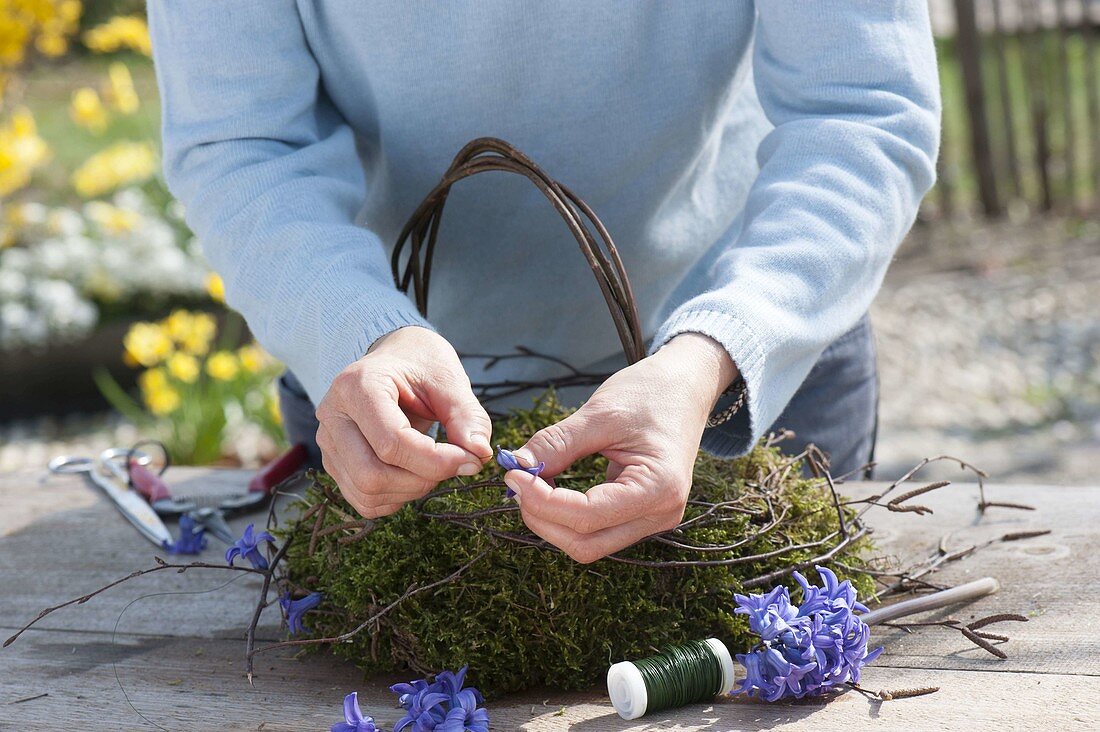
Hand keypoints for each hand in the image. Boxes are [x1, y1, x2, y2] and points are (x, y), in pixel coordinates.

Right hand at [315, 326, 492, 517]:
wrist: (396, 358)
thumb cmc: (421, 365)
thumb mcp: (449, 380)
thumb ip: (467, 417)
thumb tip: (478, 454)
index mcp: (357, 386)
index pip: (391, 442)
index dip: (436, 461)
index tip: (470, 460)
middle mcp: (333, 415)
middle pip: (371, 475)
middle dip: (422, 480)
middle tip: (453, 464)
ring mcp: (329, 441)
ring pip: (366, 493)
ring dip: (411, 491)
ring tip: (434, 465)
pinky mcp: (334, 462)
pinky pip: (363, 500)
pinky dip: (396, 497)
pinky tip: (414, 473)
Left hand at [503, 333, 737, 562]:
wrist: (686, 387)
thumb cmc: (651, 393)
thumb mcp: (600, 413)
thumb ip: (557, 444)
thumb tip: (517, 467)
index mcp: (659, 488)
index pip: (587, 516)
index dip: (542, 501)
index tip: (513, 475)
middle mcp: (661, 514)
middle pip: (586, 543)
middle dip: (543, 518)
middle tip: (516, 482)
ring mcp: (652, 518)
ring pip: (589, 543)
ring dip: (552, 521)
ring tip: (529, 485)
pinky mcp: (641, 514)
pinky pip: (596, 530)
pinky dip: (566, 516)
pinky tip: (548, 490)